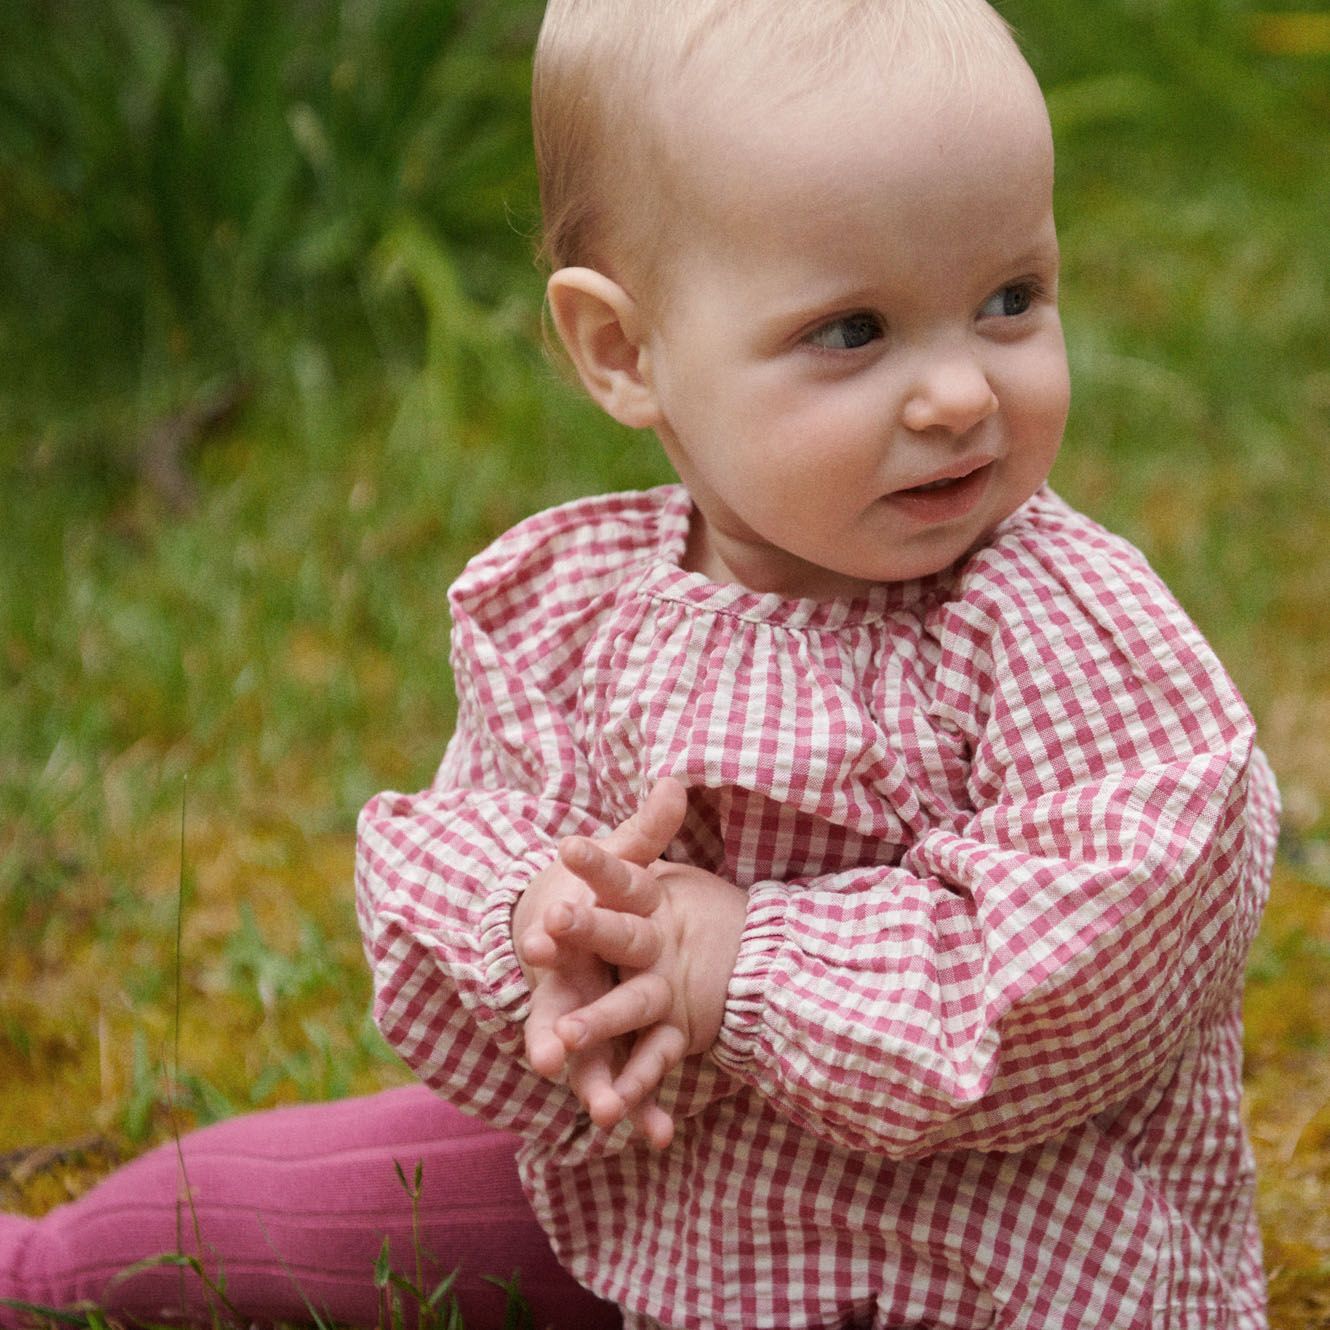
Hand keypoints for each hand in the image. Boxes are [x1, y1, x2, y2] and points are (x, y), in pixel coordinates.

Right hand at [543, 831, 746, 1146]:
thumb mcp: (618, 859)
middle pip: (553, 1009)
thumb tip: (673, 784)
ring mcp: (580, 1021)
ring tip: (610, 1116)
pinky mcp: (606, 1049)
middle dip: (550, 1032)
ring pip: (582, 1059)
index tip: (538, 939)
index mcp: (565, 931)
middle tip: (548, 1057)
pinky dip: (638, 1107)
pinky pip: (621, 1081)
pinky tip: (657, 1138)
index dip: (544, 934)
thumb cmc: (590, 892)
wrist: (564, 930)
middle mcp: (564, 982)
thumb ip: (645, 831)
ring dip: (594, 1085)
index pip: (548, 931)